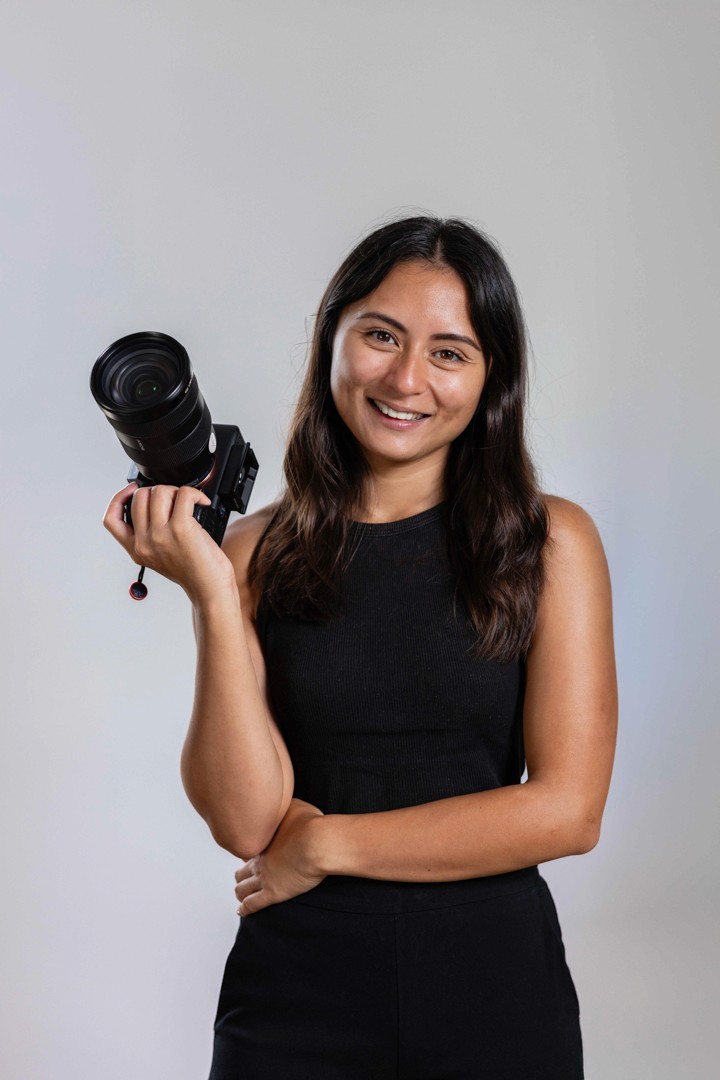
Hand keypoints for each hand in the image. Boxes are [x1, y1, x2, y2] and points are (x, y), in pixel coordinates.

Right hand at [102, 481, 236, 604]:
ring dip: (176, 491)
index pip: (111, 519)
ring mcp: (161, 534)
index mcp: (137, 549)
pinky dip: (195, 493)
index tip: (132, 490)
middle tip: (173, 499)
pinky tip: (201, 502)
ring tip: (188, 502)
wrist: (209, 588)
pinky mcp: (180, 528)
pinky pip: (184, 495)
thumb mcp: (161, 557)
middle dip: (158, 490)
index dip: (118, 498)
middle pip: (139, 497)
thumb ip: (151, 536)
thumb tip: (156, 505)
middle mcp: (145, 542)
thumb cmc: (194, 573)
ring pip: (159, 492)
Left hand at [234, 797, 326, 914]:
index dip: (249, 853)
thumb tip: (282, 799)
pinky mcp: (273, 894)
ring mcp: (264, 878)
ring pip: (243, 888)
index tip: (252, 856)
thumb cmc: (310, 823)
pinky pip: (252, 904)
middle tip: (243, 876)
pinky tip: (241, 910)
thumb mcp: (295, 806)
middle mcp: (259, 860)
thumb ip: (285, 805)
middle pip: (241, 871)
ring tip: (240, 893)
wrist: (318, 843)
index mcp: (263, 841)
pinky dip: (244, 908)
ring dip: (240, 891)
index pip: (248, 850)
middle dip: (241, 874)